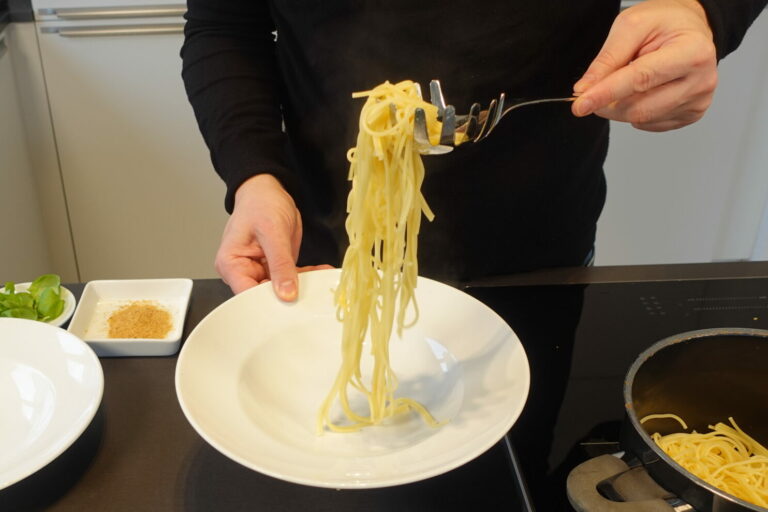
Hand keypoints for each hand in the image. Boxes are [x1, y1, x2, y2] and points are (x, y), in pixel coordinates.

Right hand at [215, 174, 330, 298]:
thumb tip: (286, 294)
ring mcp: (259, 270)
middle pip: (263, 296)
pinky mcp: (275, 267)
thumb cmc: (260, 204)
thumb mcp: (273, 232)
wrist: (268, 191)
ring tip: (321, 280)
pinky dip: (306, 275)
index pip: (246, 294)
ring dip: (302, 285)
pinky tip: (321, 271)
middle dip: (288, 296)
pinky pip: (291, 277)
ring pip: (281, 289)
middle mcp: (243, 271)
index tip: (290, 305)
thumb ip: (280, 265)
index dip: (267, 303)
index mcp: (231, 264)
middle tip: (310, 296)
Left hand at [572, 0, 717, 131]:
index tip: (580, 105)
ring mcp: (698, 101)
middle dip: (607, 103)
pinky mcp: (691, 114)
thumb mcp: (631, 26)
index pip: (640, 79)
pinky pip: (650, 124)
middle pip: (639, 106)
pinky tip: (643, 91)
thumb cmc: (664, 23)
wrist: (690, 29)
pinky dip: (635, 111)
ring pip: (641, 119)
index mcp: (692, 51)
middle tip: (595, 89)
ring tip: (626, 82)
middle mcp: (701, 80)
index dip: (605, 94)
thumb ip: (607, 59)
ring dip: (619, 107)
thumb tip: (585, 89)